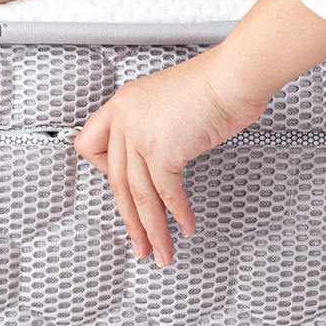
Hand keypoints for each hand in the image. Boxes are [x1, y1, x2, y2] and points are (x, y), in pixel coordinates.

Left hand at [72, 45, 270, 265]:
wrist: (235, 75)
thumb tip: (158, 159)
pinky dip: (178, 214)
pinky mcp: (163, 149)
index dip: (106, 172)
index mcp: (122, 104)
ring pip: (139, 195)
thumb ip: (153, 127)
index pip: (90, 146)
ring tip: (161, 250)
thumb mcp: (166, 100)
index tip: (124, 189)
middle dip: (130, 221)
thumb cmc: (214, 84)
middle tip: (138, 244)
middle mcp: (125, 118)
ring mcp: (140, 134)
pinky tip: (185, 226)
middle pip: (117, 182)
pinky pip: (166, 193)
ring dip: (153, 229)